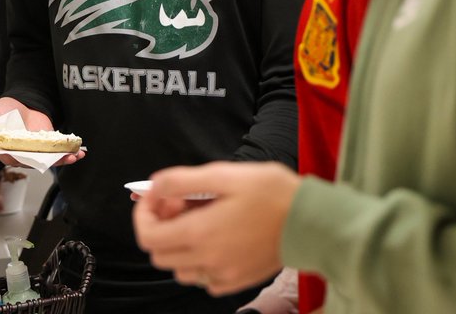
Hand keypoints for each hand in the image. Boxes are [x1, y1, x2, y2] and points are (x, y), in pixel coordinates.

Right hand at [0, 97, 85, 167]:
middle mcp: (19, 155)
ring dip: (62, 160)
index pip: (12, 157)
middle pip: (34, 162)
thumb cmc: (3, 111)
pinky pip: (56, 154)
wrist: (22, 103)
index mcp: (3, 150)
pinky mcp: (46, 148)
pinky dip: (67, 154)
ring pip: (47, 161)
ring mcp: (34, 153)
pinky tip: (78, 153)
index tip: (35, 158)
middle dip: (50, 162)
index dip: (24, 159)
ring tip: (74, 157)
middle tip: (64, 159)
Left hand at [133, 161, 300, 295]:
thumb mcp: (224, 174)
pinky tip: (217, 237)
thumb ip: (182, 180)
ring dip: (179, 245)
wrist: (312, 221)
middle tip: (180, 202)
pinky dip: (200, 261)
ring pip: (180, 269)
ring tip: (199, 218)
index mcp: (200, 233)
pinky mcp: (238, 281)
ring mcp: (223, 275)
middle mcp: (207, 260)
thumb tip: (154, 186)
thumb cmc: (272, 192)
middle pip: (159, 254)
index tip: (157, 195)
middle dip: (160, 226)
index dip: (143, 213)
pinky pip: (204, 278)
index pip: (148, 236)